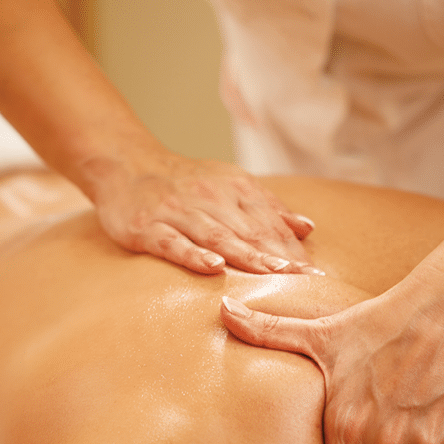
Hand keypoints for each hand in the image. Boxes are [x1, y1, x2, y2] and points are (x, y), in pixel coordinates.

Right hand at [86, 150, 318, 273]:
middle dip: (280, 256)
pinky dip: (193, 255)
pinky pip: (173, 243)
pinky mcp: (148, 228)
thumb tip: (307, 228)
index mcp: (234, 189)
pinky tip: (213, 269)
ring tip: (275, 273)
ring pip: (218, 237)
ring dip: (247, 256)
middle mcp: (210, 199)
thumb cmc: (183, 183)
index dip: (294, 248)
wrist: (125, 164)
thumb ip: (267, 207)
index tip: (317, 273)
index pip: (270, 222)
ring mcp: (178, 213)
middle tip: (307, 279)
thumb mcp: (228, 185)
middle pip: (250, 231)